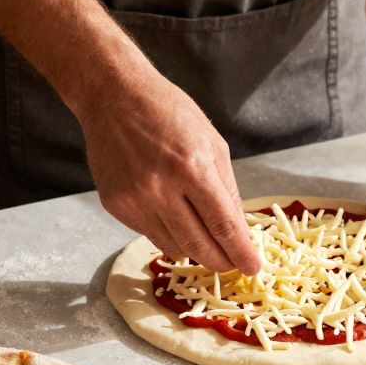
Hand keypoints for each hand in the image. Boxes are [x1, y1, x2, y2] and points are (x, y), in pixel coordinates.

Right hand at [77, 76, 260, 273]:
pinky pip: (150, 234)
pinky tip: (172, 214)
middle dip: (220, 261)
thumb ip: (227, 189)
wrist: (113, 97)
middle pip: (198, 245)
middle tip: (232, 264)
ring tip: (204, 238)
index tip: (252, 268)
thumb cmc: (168, 112)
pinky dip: (168, 232)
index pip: (223, 225)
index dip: (240, 252)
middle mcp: (160, 187)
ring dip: (194, 248)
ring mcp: (134, 199)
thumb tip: (238, 230)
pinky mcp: (116, 206)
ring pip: (173, 246)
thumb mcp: (211, 142)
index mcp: (192, 167)